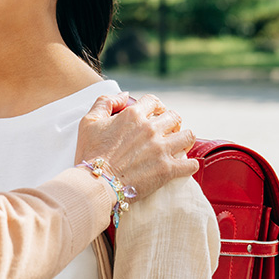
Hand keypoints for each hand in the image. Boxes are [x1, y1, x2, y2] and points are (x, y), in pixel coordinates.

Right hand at [74, 93, 196, 200]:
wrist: (95, 184)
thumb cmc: (90, 154)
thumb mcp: (89, 121)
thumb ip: (105, 102)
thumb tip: (125, 95)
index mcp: (133, 115)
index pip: (154, 101)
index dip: (156, 106)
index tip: (156, 114)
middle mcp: (150, 129)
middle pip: (174, 117)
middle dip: (172, 122)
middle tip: (168, 131)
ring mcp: (161, 149)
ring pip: (188, 136)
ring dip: (184, 139)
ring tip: (179, 145)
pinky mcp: (167, 170)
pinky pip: (190, 164)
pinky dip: (189, 165)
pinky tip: (185, 166)